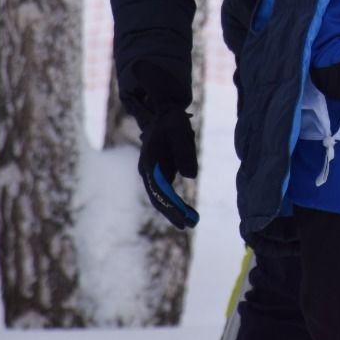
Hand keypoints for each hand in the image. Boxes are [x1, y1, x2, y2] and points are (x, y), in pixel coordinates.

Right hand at [138, 110, 200, 228]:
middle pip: (157, 197)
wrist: (164, 114)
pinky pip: (166, 192)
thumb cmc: (172, 121)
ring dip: (173, 211)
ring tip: (190, 222)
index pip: (159, 189)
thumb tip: (191, 176)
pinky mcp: (160, 173)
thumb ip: (186, 152)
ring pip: (160, 197)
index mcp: (149, 162)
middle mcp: (147, 170)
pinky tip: (185, 212)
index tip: (183, 216)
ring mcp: (152, 173)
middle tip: (189, 225)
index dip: (171, 205)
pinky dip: (174, 203)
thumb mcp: (180, 131)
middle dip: (172, 212)